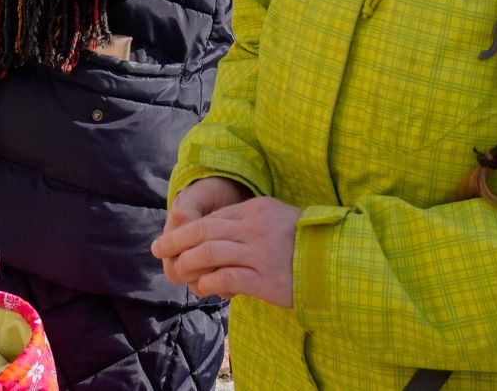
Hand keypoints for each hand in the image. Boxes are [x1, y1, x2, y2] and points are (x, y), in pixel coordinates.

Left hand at [153, 189, 299, 308]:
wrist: (339, 262)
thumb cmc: (307, 242)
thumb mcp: (279, 218)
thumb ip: (251, 221)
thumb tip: (219, 231)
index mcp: (257, 209)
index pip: (214, 216)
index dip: (188, 229)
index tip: (172, 238)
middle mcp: (255, 228)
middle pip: (204, 231)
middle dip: (176, 240)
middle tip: (157, 249)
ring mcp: (260, 254)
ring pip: (210, 253)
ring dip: (188, 263)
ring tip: (178, 271)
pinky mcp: (266, 280)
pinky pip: (227, 277)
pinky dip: (209, 281)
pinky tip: (203, 286)